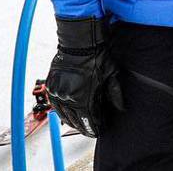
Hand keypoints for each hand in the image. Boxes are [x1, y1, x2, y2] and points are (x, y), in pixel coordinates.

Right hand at [46, 17, 123, 136]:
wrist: (79, 42)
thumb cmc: (97, 56)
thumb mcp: (112, 75)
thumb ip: (115, 94)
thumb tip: (121, 108)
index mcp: (84, 97)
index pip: (90, 119)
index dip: (95, 127)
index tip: (99, 131)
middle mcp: (69, 98)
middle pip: (76, 120)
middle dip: (84, 127)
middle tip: (90, 130)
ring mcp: (58, 93)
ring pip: (63, 115)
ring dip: (71, 122)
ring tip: (78, 126)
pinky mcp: (51, 87)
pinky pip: (55, 105)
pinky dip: (61, 112)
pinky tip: (66, 115)